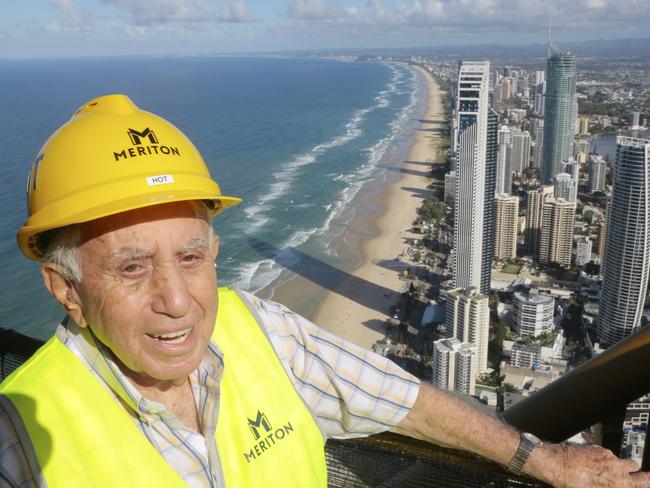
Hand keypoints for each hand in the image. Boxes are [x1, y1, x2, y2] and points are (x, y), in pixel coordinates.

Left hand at [533, 443, 649, 487]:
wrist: (556, 464)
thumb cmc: (572, 483)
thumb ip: (611, 487)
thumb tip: (616, 485)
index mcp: (618, 482)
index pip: (644, 480)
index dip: (648, 480)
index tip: (649, 479)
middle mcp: (615, 466)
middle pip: (633, 464)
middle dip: (629, 469)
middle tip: (620, 475)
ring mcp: (605, 454)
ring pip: (617, 458)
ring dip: (613, 463)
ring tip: (600, 470)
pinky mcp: (595, 447)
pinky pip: (604, 452)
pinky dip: (601, 457)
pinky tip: (590, 463)